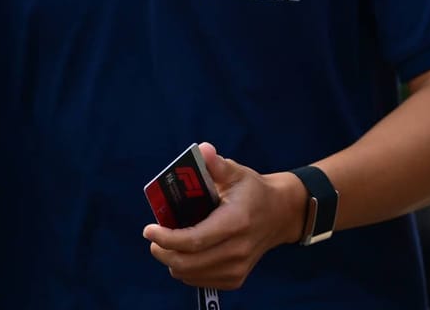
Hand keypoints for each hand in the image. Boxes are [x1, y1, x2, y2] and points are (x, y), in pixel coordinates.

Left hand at [142, 144, 307, 290]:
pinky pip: (199, 280)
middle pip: (187, 262)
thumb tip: (202, 150)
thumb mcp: (237, 173)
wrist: (280, 214)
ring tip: (170, 243)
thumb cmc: (253, 191)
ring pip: (190, 274)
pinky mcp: (236, 278)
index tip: (149, 229)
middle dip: (163, 251)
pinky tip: (187, 253)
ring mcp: (237, 267)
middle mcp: (237, 249)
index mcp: (236, 221)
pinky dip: (186, 269)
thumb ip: (216, 164)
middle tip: (154, 238)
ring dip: (172, 260)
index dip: (167, 238)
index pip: (194, 240)